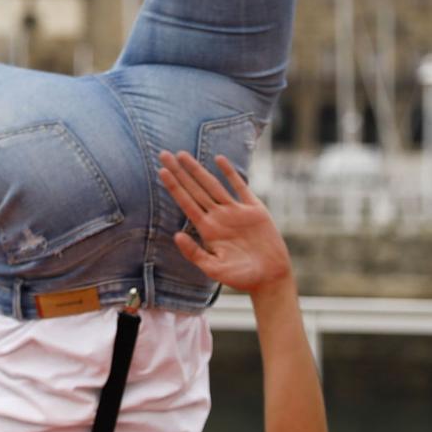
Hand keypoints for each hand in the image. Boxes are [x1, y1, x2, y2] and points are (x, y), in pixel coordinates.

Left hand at [158, 148, 290, 294]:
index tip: (161, 171)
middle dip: (179, 172)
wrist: (270, 277)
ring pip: (212, 185)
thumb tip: (176, 235)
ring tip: (182, 154)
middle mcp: (218, 217)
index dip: (174, 187)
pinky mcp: (254, 209)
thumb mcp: (213, 269)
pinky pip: (240, 187)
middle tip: (163, 153)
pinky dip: (230, 173)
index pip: (186, 203)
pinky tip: (219, 159)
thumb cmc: (241, 278)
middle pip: (194, 189)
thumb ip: (194, 253)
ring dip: (197, 169)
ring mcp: (235, 212)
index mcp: (207, 230)